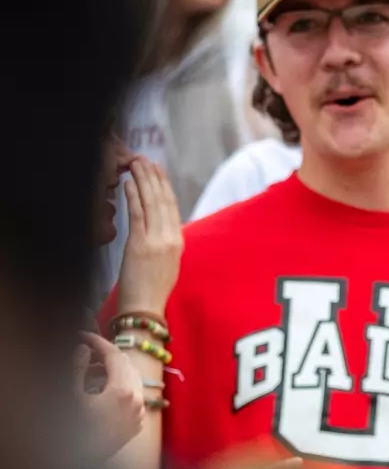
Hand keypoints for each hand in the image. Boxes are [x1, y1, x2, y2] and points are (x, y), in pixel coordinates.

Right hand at [76, 333, 144, 452]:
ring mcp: (139, 415)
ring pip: (133, 380)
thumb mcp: (71, 396)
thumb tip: (84, 349)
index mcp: (124, 392)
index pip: (115, 355)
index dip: (98, 341)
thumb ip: (77, 369)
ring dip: (115, 370)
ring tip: (91, 369)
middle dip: (108, 355)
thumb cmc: (72, 432)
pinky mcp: (137, 426)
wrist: (79, 468)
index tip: (83, 335)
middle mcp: (137, 401)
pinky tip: (101, 389)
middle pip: (127, 365)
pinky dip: (121, 387)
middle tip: (87, 350)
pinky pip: (134, 397)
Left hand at [115, 158, 183, 314]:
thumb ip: (164, 243)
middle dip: (154, 177)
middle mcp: (171, 238)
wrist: (146, 309)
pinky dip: (134, 197)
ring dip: (144, 180)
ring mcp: (157, 241)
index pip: (172, 207)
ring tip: (136, 163)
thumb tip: (156, 226)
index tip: (159, 170)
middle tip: (145, 158)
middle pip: (164, 201)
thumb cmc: (152, 291)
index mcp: (178, 242)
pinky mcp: (140, 245)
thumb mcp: (167, 264)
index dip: (165, 186)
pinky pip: (138, 215)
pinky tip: (129, 183)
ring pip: (152, 203)